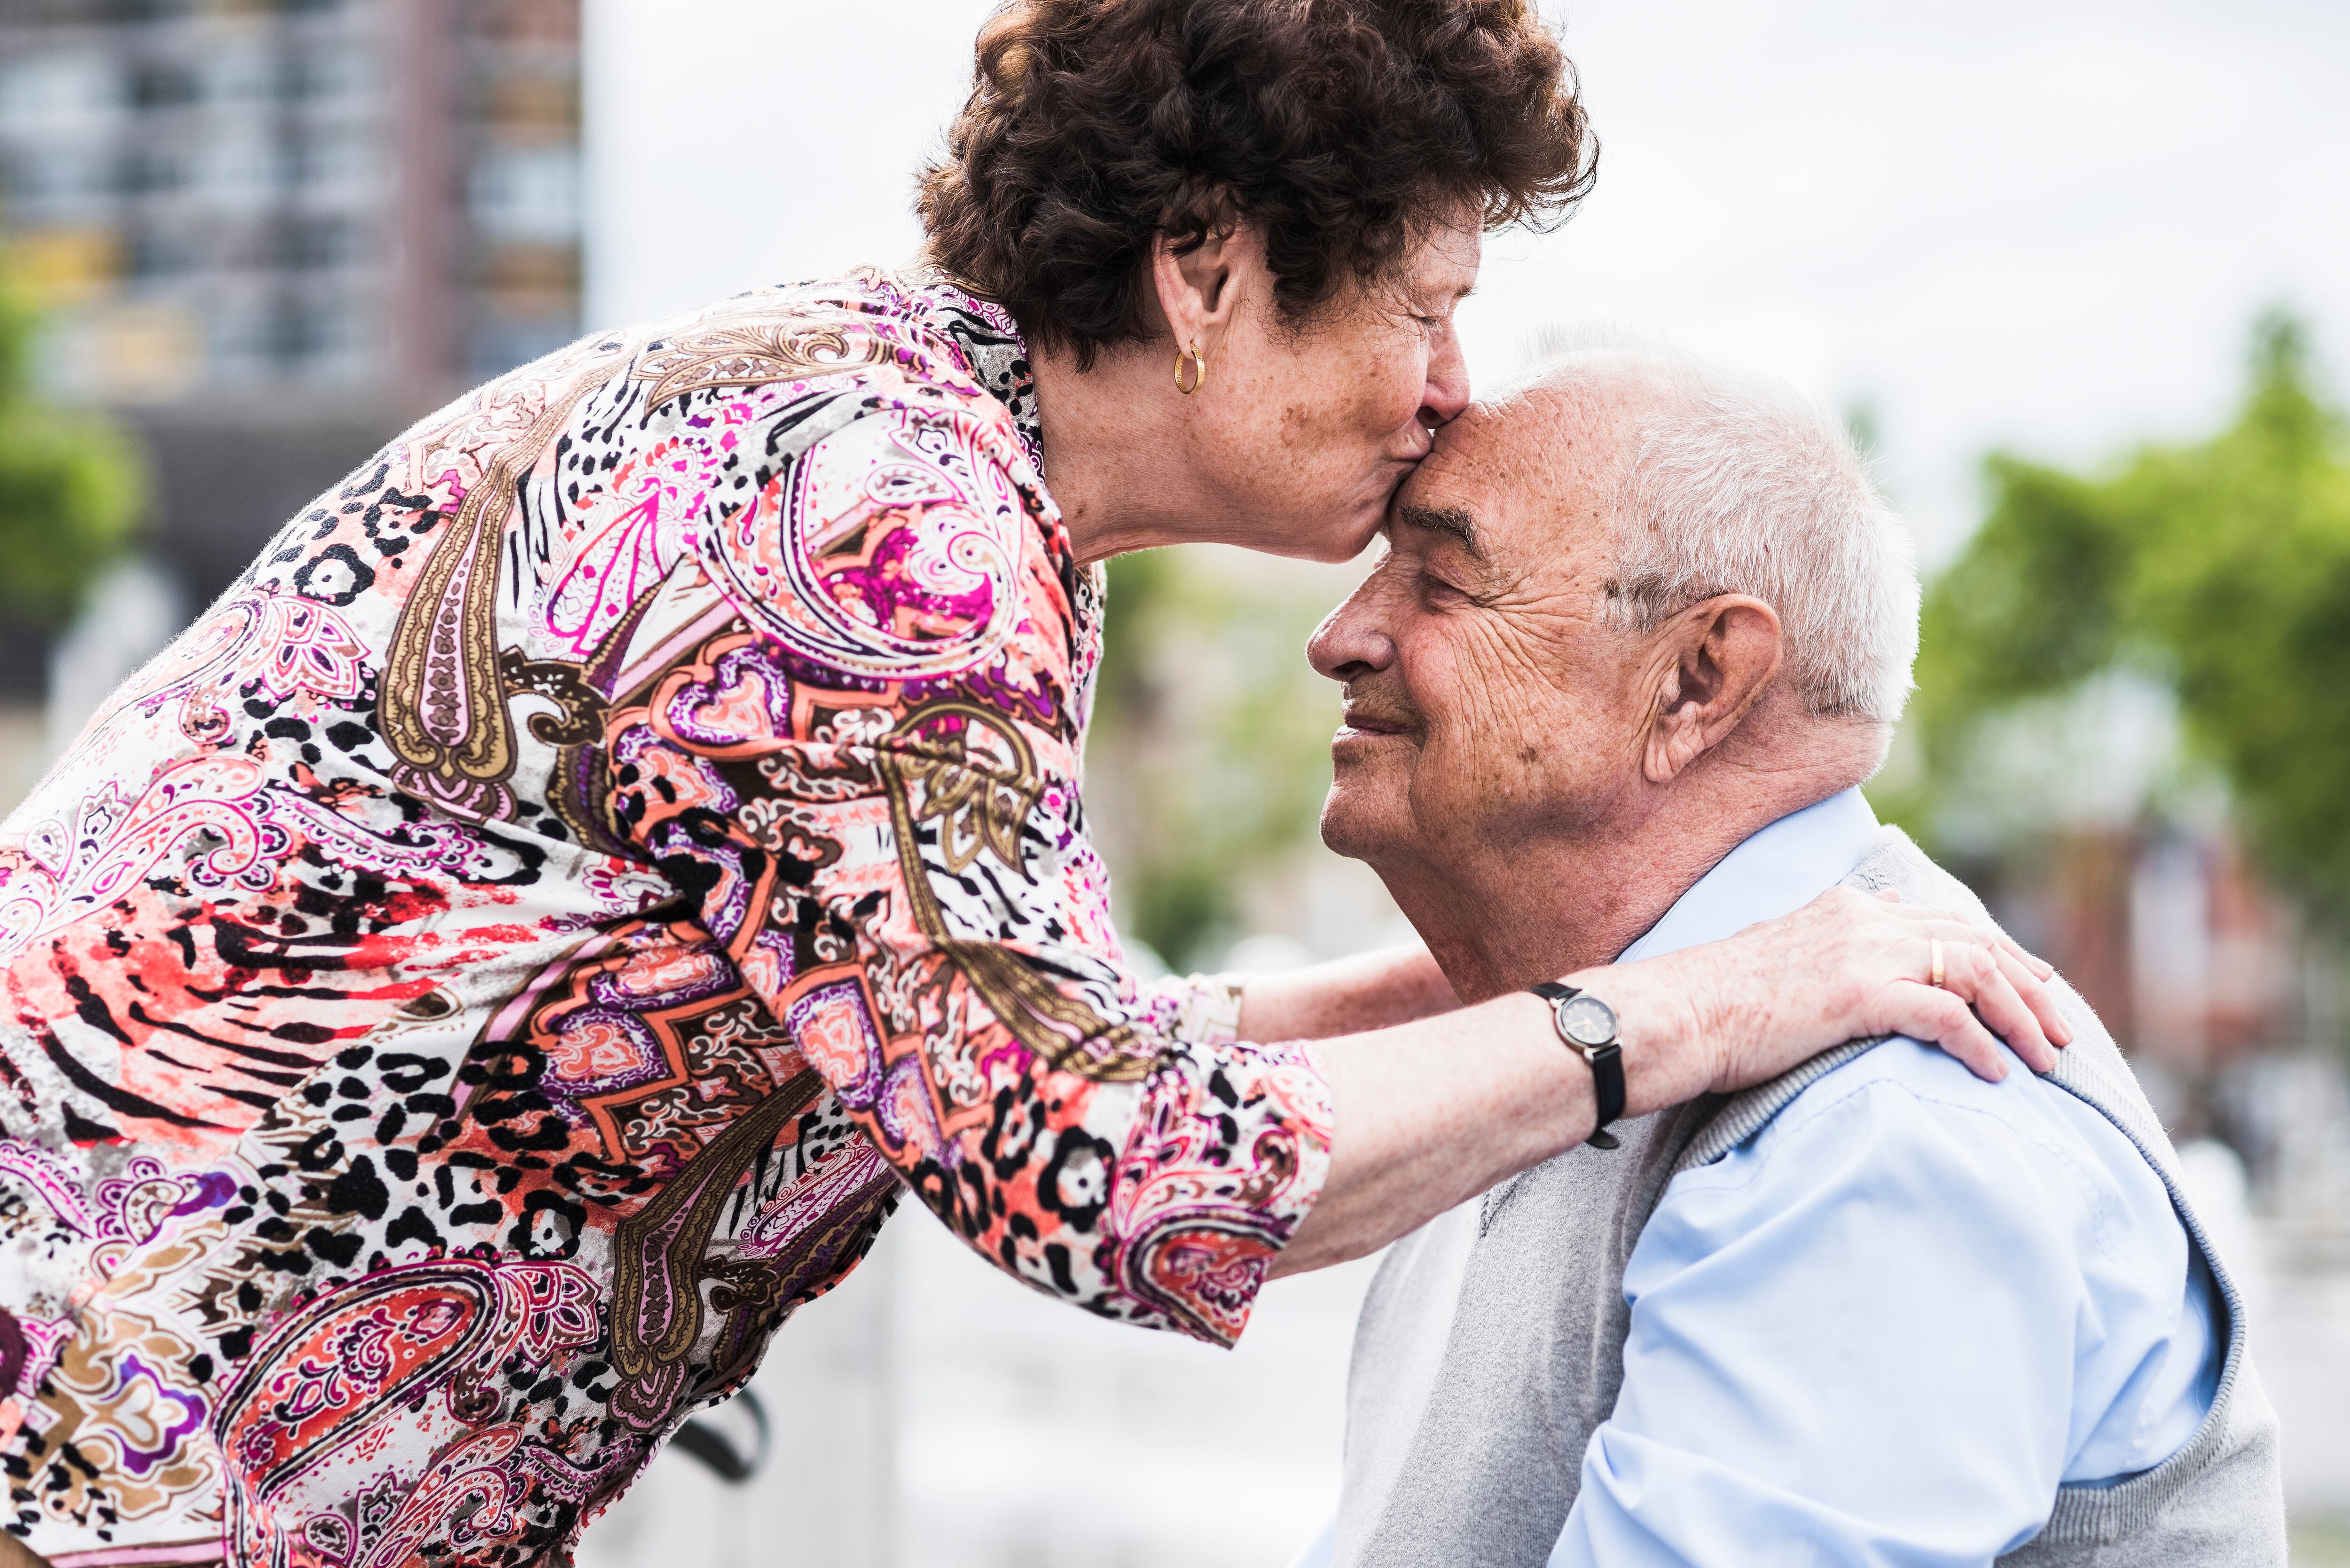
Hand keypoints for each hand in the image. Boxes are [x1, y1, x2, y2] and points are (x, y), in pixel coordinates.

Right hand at [1591, 886, 2072, 1111]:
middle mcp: (1866, 920)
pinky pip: (1946, 1016)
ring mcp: (1865, 954)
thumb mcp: (1784, 956)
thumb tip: (1878, 932)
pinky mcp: (1859, 994)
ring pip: (1977, 974)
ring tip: (2047, 1060)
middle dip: (2032, 987)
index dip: (2004, 954)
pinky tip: (1997, 1074)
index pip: (1950, 923)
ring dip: (2022, 1019)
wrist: (1677, 1013)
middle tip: (2062, 1031)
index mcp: (1850, 909)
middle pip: (1979, 944)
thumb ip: (1836, 944)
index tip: (2037, 987)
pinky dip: (1981, 1044)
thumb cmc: (1717, 1001)